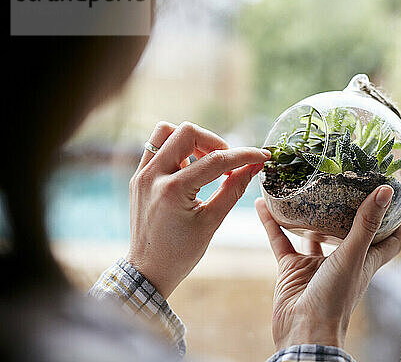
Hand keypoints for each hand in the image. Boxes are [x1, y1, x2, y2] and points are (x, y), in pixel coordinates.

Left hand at [127, 121, 270, 297]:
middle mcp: (153, 176)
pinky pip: (156, 146)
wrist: (148, 270)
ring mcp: (142, 174)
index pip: (215, 160)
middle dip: (215, 142)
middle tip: (228, 163)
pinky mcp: (138, 176)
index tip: (261, 156)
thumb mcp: (212, 221)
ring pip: (167, 132)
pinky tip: (189, 168)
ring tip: (205, 163)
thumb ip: (234, 189)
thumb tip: (254, 166)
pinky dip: (176, 149)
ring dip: (191, 141)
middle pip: (188, 132)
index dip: (244, 155)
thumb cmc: (181, 252)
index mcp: (173, 191)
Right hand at [255, 185, 400, 349]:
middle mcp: (342, 260)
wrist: (303, 331)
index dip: (397, 220)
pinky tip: (262, 204)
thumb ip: (365, 224)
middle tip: (347, 179)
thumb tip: (385, 191)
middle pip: (349, 230)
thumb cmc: (335, 299)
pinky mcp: (292, 269)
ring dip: (308, 213)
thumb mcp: (353, 256)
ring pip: (312, 232)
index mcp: (365, 260)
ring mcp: (316, 265)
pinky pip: (281, 240)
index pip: (389, 238)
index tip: (400, 196)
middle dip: (349, 207)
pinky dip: (272, 223)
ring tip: (304, 185)